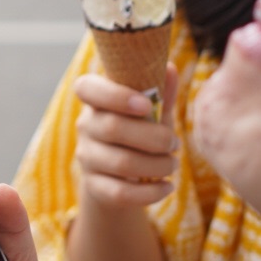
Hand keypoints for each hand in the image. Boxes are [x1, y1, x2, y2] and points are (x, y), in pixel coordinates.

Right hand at [71, 65, 179, 207]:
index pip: (87, 88)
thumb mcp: (151, 112)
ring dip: (158, 165)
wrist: (120, 177)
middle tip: (175, 143)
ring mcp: (87, 157)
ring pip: (122, 163)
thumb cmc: (139, 133)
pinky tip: (168, 187)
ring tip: (173, 164)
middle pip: (113, 128)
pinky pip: (122, 193)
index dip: (115, 95)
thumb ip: (160, 93)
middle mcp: (85, 126)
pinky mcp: (95, 187)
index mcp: (95, 100)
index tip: (145, 105)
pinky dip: (152, 193)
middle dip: (154, 137)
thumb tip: (170, 67)